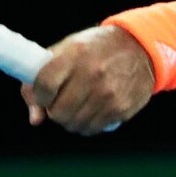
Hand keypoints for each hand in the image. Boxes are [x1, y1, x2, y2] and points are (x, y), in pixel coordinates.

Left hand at [21, 25, 154, 135]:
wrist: (140, 47)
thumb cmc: (97, 49)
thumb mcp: (68, 49)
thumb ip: (43, 79)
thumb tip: (35, 119)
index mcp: (75, 53)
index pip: (44, 85)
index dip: (39, 95)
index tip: (44, 94)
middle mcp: (92, 73)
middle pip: (58, 112)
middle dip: (54, 110)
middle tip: (61, 101)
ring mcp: (108, 93)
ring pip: (73, 124)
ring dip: (71, 119)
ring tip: (78, 104)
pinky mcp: (121, 108)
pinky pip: (92, 129)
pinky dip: (88, 123)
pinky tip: (92, 108)